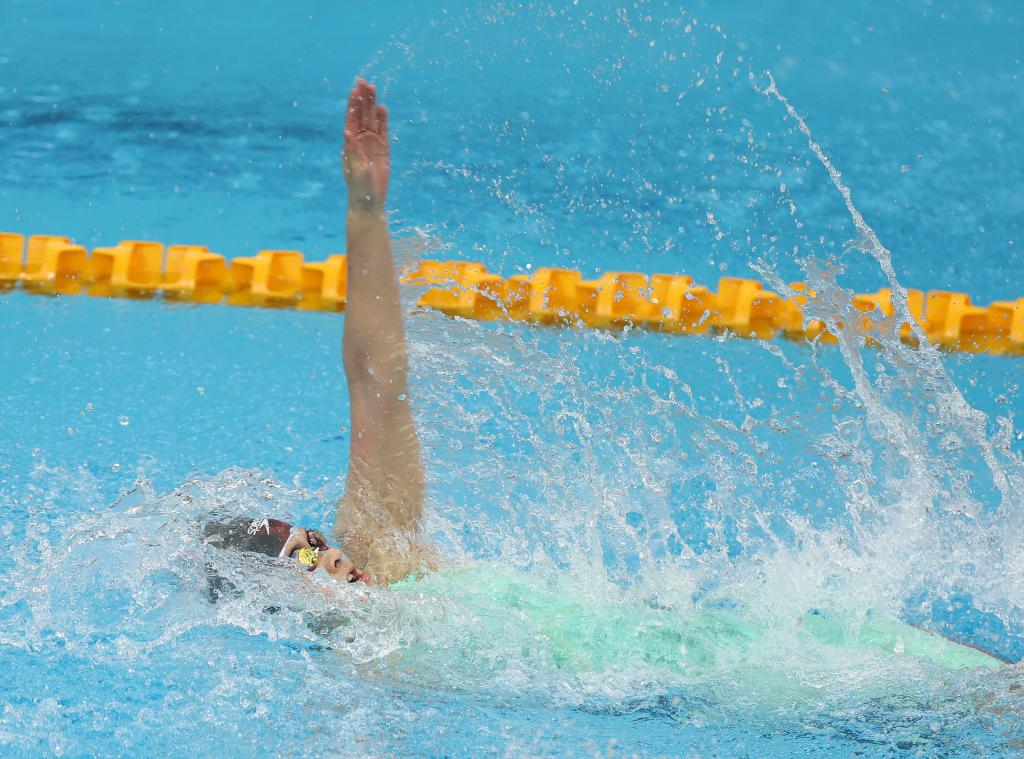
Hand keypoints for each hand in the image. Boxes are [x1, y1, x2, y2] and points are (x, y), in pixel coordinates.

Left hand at [343, 78, 389, 209]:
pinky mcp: (383, 150)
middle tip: (365, 82)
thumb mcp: (354, 168)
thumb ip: (352, 151)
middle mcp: (360, 140)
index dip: (352, 105)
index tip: (354, 90)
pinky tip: (383, 109)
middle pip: (362, 115)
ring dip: (373, 105)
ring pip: (373, 120)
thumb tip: (347, 134)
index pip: (351, 119)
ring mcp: (372, 144)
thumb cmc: (358, 187)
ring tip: (374, 89)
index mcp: (349, 143)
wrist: (369, 200)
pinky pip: (383, 132)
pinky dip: (383, 120)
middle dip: (363, 99)